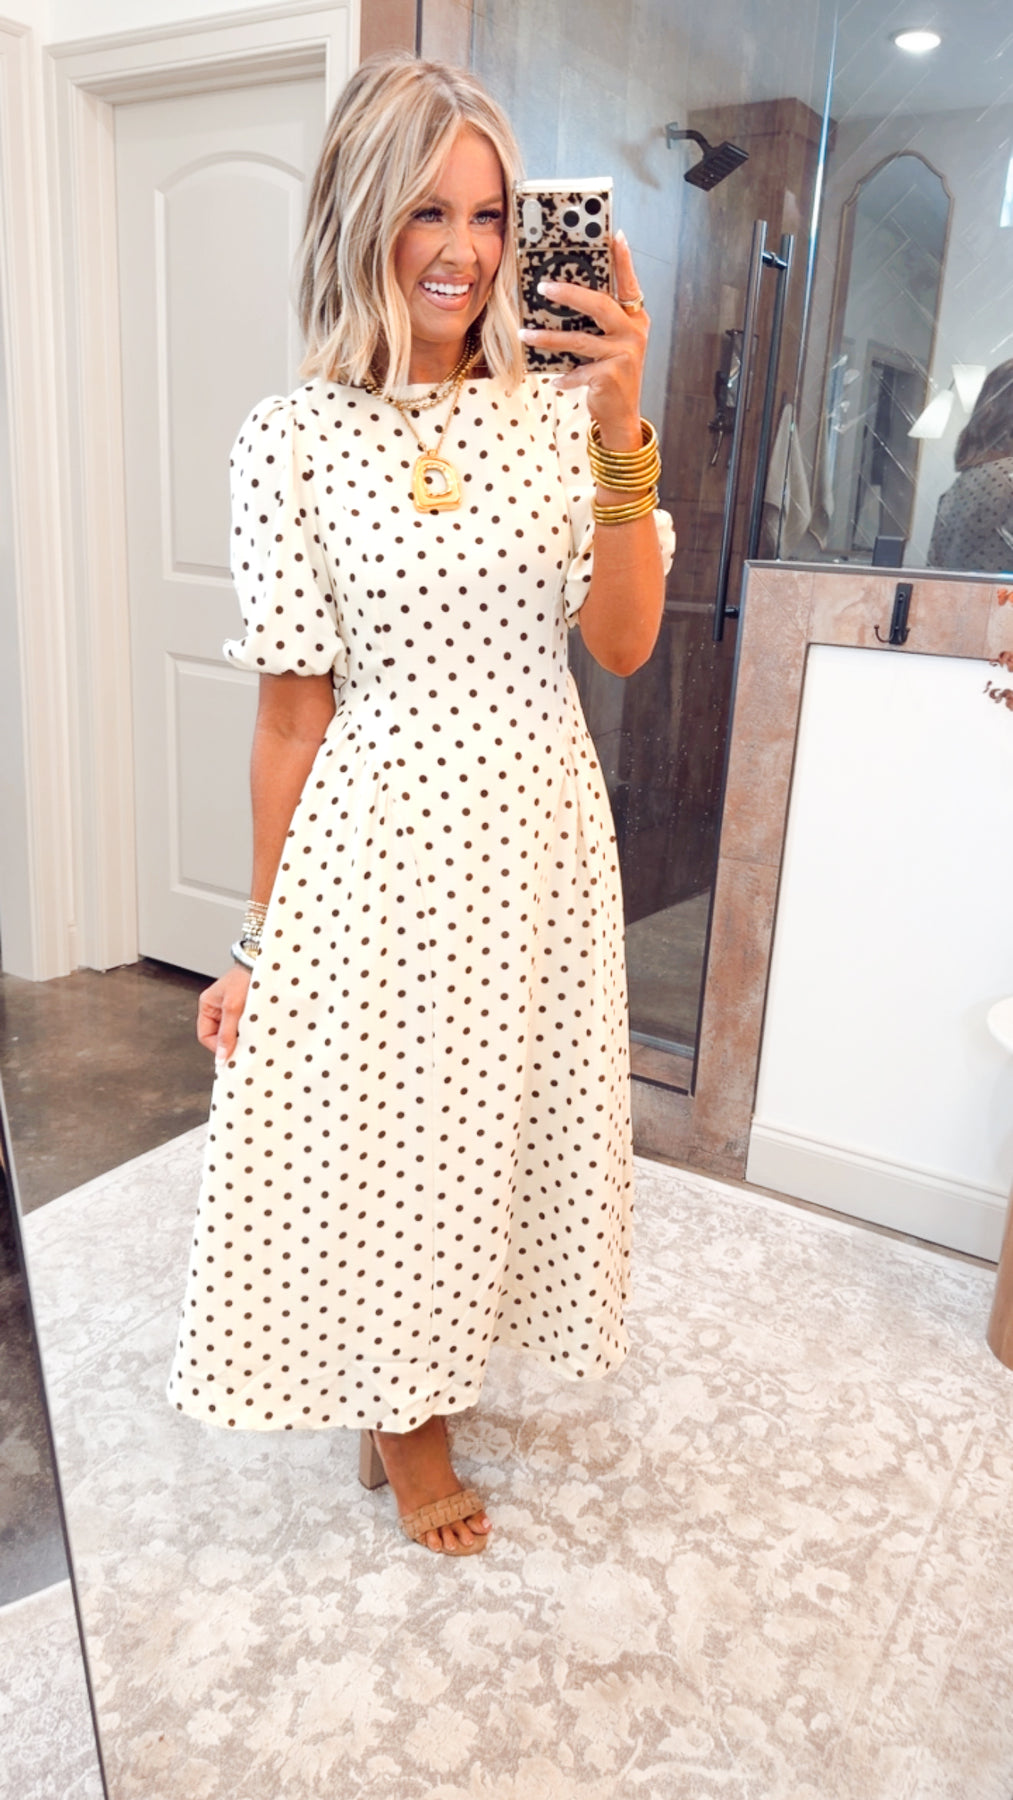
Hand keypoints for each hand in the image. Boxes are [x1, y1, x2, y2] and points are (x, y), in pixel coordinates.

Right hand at [197, 964, 251, 1062]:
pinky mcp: (245, 1010)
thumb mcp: (233, 1007)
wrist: (266, 964)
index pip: (206, 1036)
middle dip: (232, 1042)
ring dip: (243, 1036)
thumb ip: (227, 1033)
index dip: (217, 1047)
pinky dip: (251, 1030)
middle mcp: (217, 1009)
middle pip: (220, 1036)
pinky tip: (259, 1029)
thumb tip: (221, 1056)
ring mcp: (232, 1010)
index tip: (232, 1054)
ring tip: (254, 1034)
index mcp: (207, 1006)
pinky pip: (245, 1026)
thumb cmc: (244, 978)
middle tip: (246, 1047)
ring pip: (234, 1033)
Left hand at [518, 229, 647, 446]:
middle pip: (599, 305)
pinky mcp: (610, 377)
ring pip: (579, 340)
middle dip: (569, 294)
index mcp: (635, 319)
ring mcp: (624, 355)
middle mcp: (634, 333)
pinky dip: (564, 376)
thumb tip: (565, 294)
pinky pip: (578, 371)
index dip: (623, 260)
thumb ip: (600, 321)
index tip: (615, 236)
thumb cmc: (612, 374)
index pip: (628, 284)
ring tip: (525, 333)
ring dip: (549, 337)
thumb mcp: (613, 344)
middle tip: (543, 287)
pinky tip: (554, 379)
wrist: (622, 416)